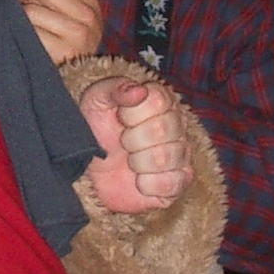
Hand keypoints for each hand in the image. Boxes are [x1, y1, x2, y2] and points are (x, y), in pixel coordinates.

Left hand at [19, 0, 103, 64]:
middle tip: (19, 7)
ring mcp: (77, 36)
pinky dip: (19, 32)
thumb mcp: (69, 17)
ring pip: (30, 8)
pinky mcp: (62, 53)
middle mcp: (89, 18)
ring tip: (21, 26)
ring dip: (18, 15)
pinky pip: (28, 30)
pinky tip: (22, 40)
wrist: (72, 85)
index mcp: (91, 3)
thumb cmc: (60, 45)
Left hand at [79, 77, 191, 213]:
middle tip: (124, 142)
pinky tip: (139, 180)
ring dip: (138, 163)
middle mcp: (177, 124)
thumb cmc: (96, 129)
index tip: (120, 118)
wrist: (92, 167)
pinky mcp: (180, 181)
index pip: (157, 101)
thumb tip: (139, 91)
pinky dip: (147, 185)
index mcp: (160, 100)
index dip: (132, 113)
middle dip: (132, 140)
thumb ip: (115, 89)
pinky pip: (171, 183)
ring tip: (131, 161)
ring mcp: (181, 152)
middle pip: (161, 129)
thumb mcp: (95, 101)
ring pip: (165, 158)